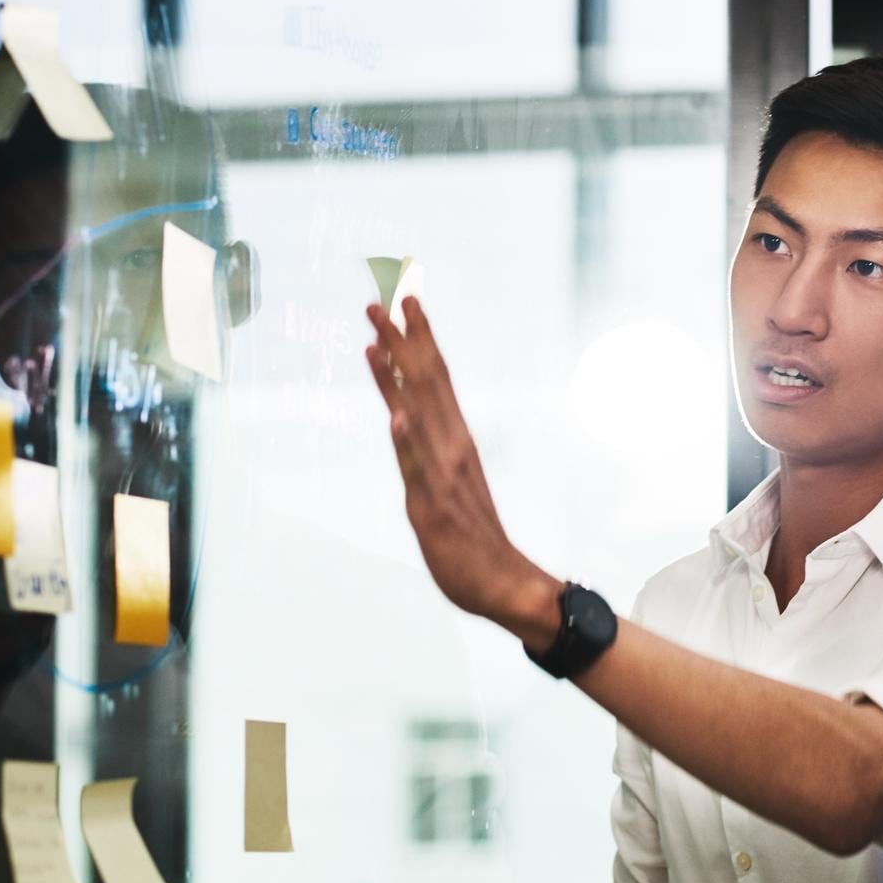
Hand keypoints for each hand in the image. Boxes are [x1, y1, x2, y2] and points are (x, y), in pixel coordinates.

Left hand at [365, 298, 544, 626]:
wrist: (506, 583)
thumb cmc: (475, 536)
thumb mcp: (449, 483)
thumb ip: (428, 450)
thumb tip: (405, 413)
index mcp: (456, 440)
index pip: (436, 378)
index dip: (420, 339)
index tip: (406, 301)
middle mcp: (452, 447)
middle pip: (426, 383)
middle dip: (404, 340)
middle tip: (383, 299)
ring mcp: (443, 474)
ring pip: (418, 414)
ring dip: (396, 376)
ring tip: (377, 339)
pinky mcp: (432, 505)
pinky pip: (418, 468)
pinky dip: (407, 441)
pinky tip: (396, 415)